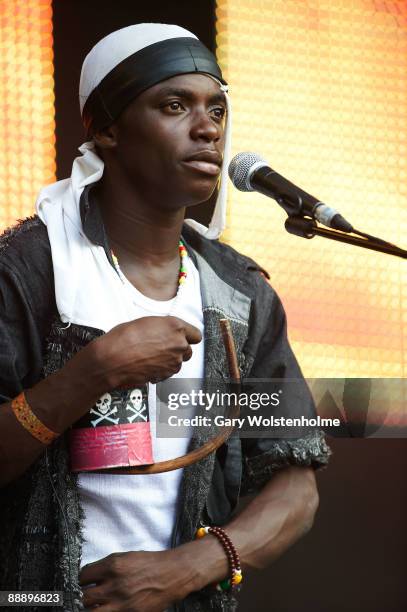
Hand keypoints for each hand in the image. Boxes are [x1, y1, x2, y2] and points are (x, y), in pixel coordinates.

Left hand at [79, 549, 195, 611]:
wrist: (172, 575)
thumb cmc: (149, 563)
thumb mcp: (125, 556)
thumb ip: (105, 566)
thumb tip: (88, 576)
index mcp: (113, 566)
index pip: (83, 576)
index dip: (79, 580)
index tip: (80, 582)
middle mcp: (115, 586)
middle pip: (84, 597)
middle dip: (81, 596)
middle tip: (83, 596)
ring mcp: (122, 604)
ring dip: (90, 608)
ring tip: (92, 605)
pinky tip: (106, 608)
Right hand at [90, 316, 201, 389]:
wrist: (112, 359)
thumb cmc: (123, 338)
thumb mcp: (146, 322)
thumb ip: (163, 327)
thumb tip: (166, 332)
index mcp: (175, 326)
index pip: (195, 334)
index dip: (188, 337)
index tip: (182, 338)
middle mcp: (179, 344)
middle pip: (188, 350)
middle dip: (178, 350)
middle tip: (163, 348)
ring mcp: (174, 361)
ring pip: (179, 362)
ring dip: (170, 361)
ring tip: (152, 357)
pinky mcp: (167, 375)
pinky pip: (169, 372)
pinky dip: (162, 370)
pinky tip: (148, 365)